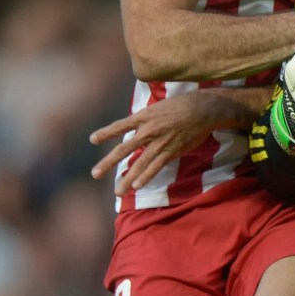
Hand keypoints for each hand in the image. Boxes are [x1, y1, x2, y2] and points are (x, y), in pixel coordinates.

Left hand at [90, 88, 265, 195]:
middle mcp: (147, 131)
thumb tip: (139, 128)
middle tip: (95, 174)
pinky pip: (156, 166)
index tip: (92, 139)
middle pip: (124, 149)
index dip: (106, 133)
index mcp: (144, 116)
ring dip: (127, 178)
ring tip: (118, 191)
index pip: (120, 126)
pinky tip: (137, 185)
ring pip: (139, 163)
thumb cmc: (183, 104)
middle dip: (108, 163)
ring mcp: (159, 142)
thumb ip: (148, 118)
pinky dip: (146, 176)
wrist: (202, 109)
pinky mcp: (171, 151)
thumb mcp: (160, 106)